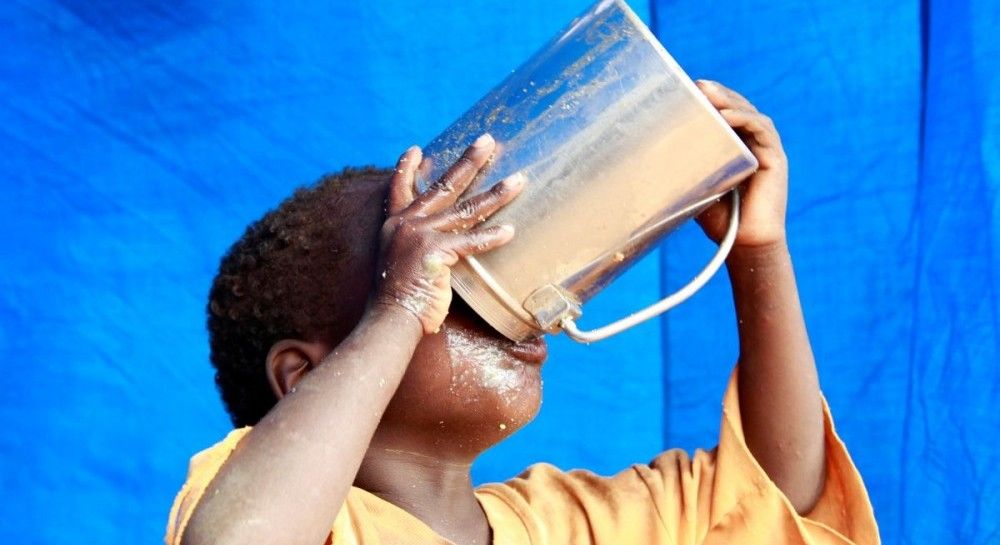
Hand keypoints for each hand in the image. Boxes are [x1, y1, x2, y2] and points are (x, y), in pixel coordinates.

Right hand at [374, 134, 523, 333]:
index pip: (399, 189)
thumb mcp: (398, 263)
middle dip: (468, 161)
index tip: (415, 150)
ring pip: (466, 209)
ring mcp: (419, 234)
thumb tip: (432, 247)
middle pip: (444, 186)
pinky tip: (510, 231)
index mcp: (395, 225)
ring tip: (519, 180)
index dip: (406, 168)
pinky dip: (491, 237)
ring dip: (496, 193)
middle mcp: (406, 223)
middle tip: (488, 140)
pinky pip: (470, 241)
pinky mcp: (433, 251)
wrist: (390, 319)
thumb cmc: (398, 299)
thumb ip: (412, 247)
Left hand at [694, 80, 788, 249]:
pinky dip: (745, 119)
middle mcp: (752, 144)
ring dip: (730, 101)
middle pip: (737, 108)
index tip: (686, 89)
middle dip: (717, 94)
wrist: (743, 245)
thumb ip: (685, 168)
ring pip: (749, 114)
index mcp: (734, 147)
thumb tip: (650, 154)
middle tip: (696, 84)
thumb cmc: (719, 219)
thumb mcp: (696, 186)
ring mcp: (765, 149)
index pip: (723, 114)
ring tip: (709, 94)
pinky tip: (727, 116)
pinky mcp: (775, 158)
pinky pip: (762, 130)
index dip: (708, 100)